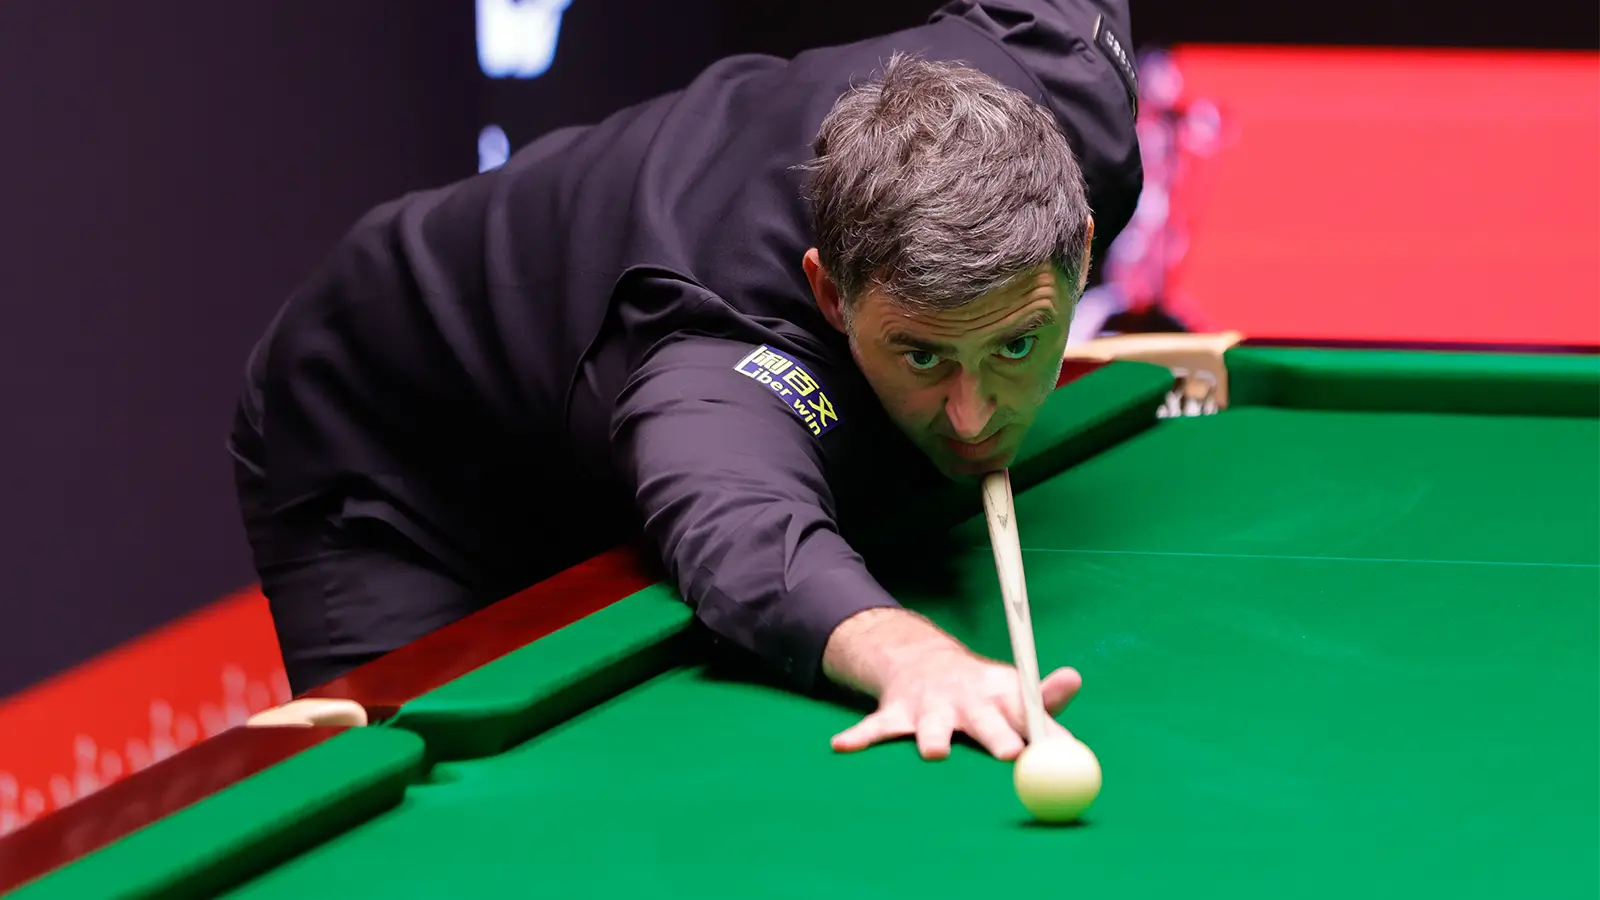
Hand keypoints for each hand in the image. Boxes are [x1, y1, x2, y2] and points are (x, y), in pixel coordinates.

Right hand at [821, 607, 1082, 760]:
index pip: (1027, 710)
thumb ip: (1045, 704)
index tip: (1060, 743)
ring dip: (932, 739)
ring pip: (930, 727)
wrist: (922, 661)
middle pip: (984, 720)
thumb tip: (1076, 681)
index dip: (1043, 726)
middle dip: (995, 734)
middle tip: (1011, 752)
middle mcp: (966, 699)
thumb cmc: (981, 691)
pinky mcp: (895, 714)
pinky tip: (843, 746)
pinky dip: (859, 738)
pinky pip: (875, 729)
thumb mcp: (1014, 694)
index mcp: (999, 695)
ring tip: (934, 754)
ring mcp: (929, 707)